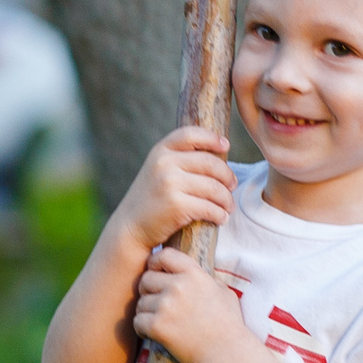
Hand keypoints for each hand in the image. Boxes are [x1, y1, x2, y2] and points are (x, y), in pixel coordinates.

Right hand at [112, 126, 234, 250]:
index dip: (211, 138)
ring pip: (214, 188)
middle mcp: (164, 163)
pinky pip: (210, 207)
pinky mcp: (176, 205)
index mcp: (161, 151)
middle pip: (211, 163)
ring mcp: (169, 183)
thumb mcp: (158, 170)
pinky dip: (220, 214)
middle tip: (232, 186)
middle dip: (227, 176)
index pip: (191, 134)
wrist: (130, 228)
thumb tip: (220, 151)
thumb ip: (180, 159)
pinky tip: (221, 217)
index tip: (226, 146)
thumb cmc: (152, 199)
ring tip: (228, 206)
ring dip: (227, 199)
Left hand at [133, 244, 240, 362]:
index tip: (156, 273)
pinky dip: (142, 328)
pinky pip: (137, 321)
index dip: (155, 263)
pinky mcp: (158, 326)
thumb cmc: (229, 323)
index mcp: (194, 274)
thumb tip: (190, 273)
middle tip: (156, 303)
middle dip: (148, 291)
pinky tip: (153, 333)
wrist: (227, 352)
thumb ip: (204, 279)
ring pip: (140, 302)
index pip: (163, 255)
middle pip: (145, 279)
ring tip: (159, 321)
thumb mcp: (223, 291)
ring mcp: (166, 305)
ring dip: (146, 312)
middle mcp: (178, 286)